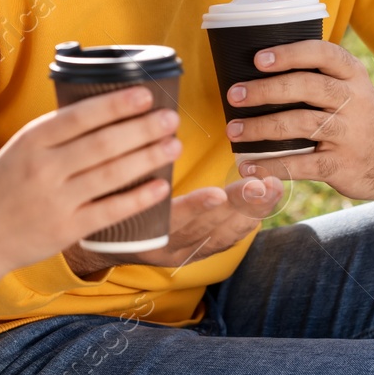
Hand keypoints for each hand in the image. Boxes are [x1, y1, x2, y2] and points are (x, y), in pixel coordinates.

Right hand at [0, 86, 181, 313]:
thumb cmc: (0, 189)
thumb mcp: (17, 150)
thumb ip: (53, 135)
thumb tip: (102, 113)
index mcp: (31, 141)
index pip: (82, 116)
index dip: (117, 104)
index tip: (145, 95)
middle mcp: (44, 168)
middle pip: (104, 143)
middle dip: (143, 128)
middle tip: (171, 118)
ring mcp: (56, 200)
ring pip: (112, 173)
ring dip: (148, 157)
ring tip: (173, 145)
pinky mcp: (66, 229)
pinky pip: (110, 210)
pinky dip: (139, 198)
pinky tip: (161, 187)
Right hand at [63, 174, 284, 276]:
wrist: (100, 246)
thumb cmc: (104, 202)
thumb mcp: (107, 184)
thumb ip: (127, 161)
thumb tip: (142, 119)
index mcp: (140, 233)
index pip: (169, 221)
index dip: (194, 208)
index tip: (217, 193)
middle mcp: (163, 249)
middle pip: (206, 230)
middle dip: (239, 206)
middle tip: (263, 183)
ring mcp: (182, 255)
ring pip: (223, 236)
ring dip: (251, 212)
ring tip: (273, 187)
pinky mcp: (196, 255)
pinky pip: (227, 241)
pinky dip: (247, 221)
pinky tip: (265, 202)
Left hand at [224, 40, 373, 202]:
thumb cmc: (355, 115)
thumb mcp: (349, 87)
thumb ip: (316, 76)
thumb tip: (256, 70)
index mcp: (351, 74)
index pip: (323, 54)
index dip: (290, 54)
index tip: (258, 59)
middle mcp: (353, 100)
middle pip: (307, 87)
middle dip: (266, 90)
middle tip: (234, 95)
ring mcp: (348, 134)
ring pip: (301, 124)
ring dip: (262, 128)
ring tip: (234, 131)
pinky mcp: (341, 165)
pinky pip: (302, 164)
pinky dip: (272, 166)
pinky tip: (249, 166)